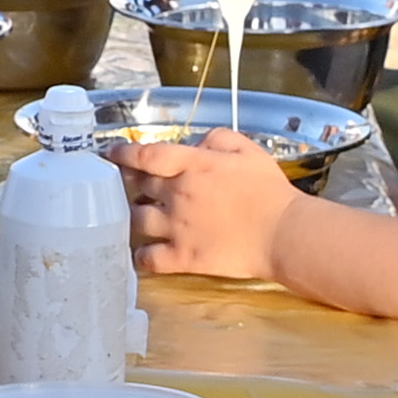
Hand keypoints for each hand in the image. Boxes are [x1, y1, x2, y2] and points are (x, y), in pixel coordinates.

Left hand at [118, 133, 295, 279]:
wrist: (283, 233)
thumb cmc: (269, 191)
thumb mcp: (247, 150)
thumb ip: (217, 139)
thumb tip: (195, 144)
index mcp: (192, 166)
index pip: (146, 155)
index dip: (124, 153)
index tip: (113, 153)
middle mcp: (177, 194)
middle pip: (137, 186)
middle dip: (130, 183)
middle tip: (130, 185)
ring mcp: (176, 227)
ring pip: (136, 220)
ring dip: (133, 216)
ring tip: (138, 216)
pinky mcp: (182, 257)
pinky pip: (148, 258)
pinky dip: (140, 256)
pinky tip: (143, 253)